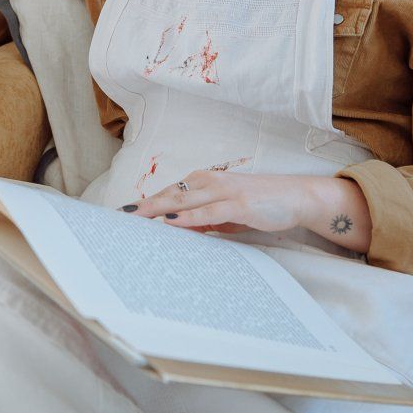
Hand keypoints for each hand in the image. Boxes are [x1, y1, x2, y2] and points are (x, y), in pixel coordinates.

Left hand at [123, 170, 369, 251]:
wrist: (295, 197)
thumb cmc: (258, 205)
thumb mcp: (224, 214)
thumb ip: (201, 220)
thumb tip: (176, 230)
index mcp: (203, 182)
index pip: (167, 193)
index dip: (143, 204)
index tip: (120, 217)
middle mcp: (209, 182)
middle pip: (168, 195)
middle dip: (142, 207)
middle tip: (117, 219)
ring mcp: (224, 191)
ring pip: (183, 200)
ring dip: (157, 210)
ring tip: (135, 220)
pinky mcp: (239, 204)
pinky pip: (208, 211)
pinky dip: (188, 217)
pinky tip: (171, 223)